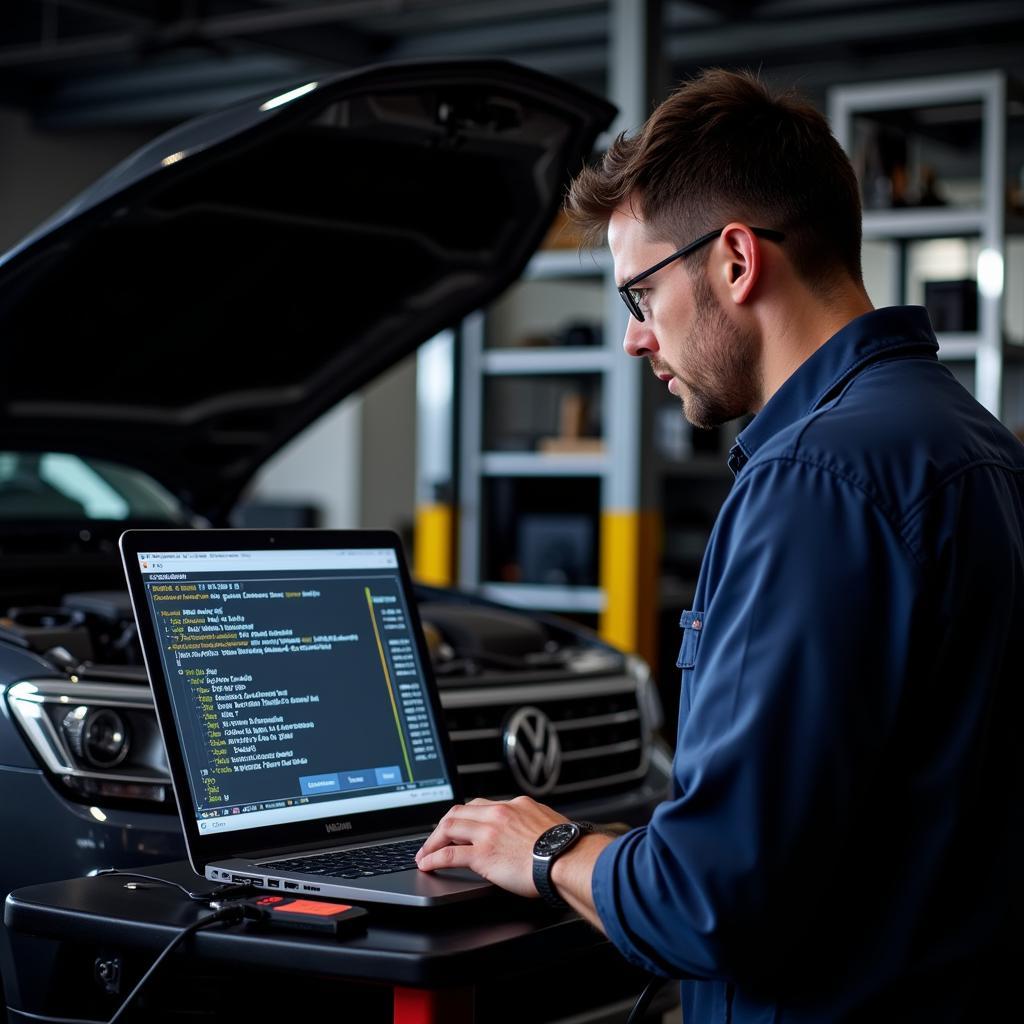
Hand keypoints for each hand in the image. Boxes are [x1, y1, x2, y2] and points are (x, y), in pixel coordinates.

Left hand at [415, 795, 568, 897]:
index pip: (481, 805)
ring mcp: (489, 832)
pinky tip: (427, 864)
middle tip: (435, 839)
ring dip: (432, 841)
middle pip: (459, 812)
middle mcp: (499, 813)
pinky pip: (449, 854)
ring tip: (425, 853)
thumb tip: (534, 831)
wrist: (568, 859)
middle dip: (443, 826)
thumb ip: (534, 823)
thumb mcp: (549, 823)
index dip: (465, 816)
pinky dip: (433, 857)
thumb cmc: (567, 847)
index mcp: (516, 805)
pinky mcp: (483, 854)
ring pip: (449, 828)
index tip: (459, 826)